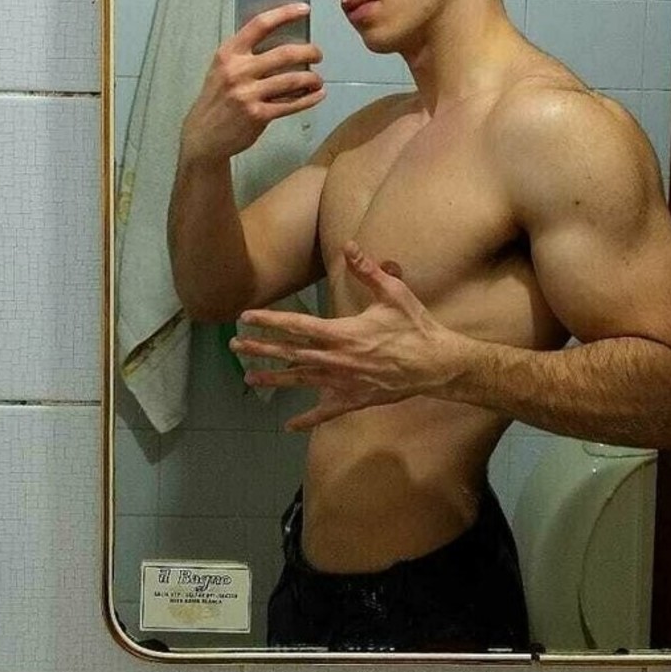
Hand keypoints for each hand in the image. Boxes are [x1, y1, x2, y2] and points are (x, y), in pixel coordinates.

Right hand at [180, 3, 324, 161]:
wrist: (203, 135)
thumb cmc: (217, 99)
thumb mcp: (222, 69)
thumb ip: (245, 55)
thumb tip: (282, 41)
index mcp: (228, 53)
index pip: (260, 24)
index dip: (285, 14)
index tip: (304, 9)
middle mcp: (238, 70)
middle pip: (284, 53)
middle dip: (309, 51)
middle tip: (317, 54)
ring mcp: (248, 94)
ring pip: (292, 80)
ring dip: (312, 78)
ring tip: (317, 79)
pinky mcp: (258, 115)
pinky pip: (292, 104)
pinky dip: (309, 99)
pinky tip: (317, 95)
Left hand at [230, 240, 466, 430]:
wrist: (436, 365)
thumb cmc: (415, 326)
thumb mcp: (394, 292)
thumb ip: (368, 270)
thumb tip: (349, 245)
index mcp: (343, 333)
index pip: (297, 325)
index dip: (269, 320)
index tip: (245, 317)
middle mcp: (337, 360)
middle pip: (291, 354)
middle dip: (260, 348)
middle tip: (234, 345)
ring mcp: (344, 383)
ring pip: (301, 381)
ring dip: (273, 379)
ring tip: (247, 377)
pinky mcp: (354, 400)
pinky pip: (326, 412)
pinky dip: (306, 420)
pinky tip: (288, 426)